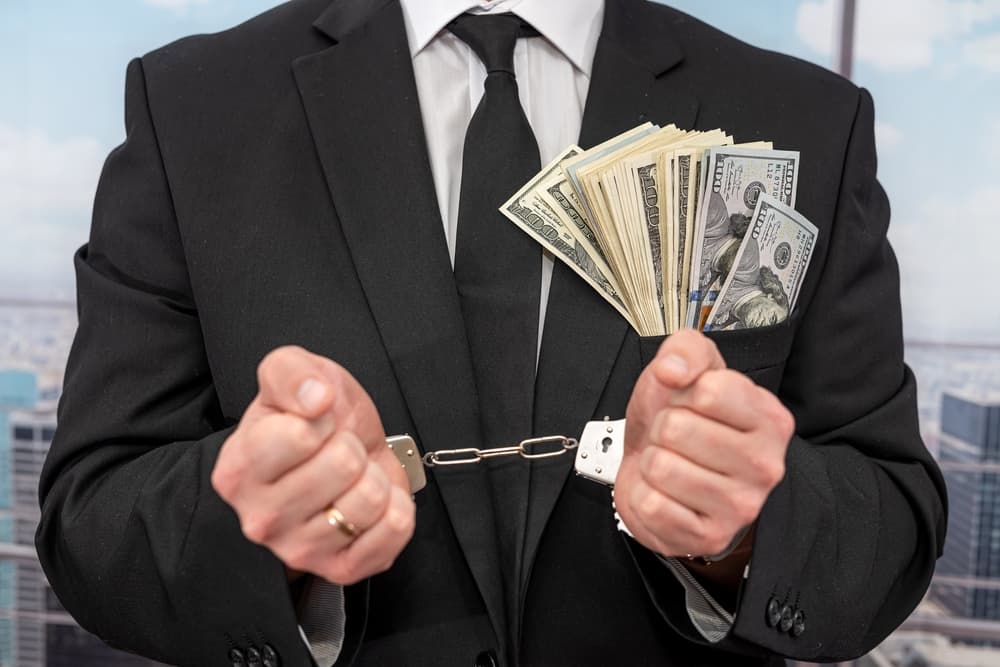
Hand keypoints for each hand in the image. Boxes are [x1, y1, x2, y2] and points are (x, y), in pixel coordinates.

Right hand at [211, 346, 414, 584]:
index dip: (323, 418)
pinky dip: (396, 507)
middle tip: (338, 450)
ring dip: (374, 476)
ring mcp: (299, 549)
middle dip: (352, 446)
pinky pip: (394, 530)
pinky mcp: (339, 569)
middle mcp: (260, 518)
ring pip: (371, 499)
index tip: (318, 422)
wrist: (338, 454)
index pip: (301, 436)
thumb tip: (316, 398)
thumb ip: (291, 372)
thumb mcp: (291, 372)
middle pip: (344, 465)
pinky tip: (373, 502)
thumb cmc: (309, 417)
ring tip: (354, 476)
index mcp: (239, 469)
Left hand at [615, 329, 793, 559]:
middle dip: (662, 429)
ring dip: (652, 463)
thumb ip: (685, 350)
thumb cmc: (680, 421)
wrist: (662, 472)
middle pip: (676, 429)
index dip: (683, 392)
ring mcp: (740, 506)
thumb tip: (673, 368)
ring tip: (670, 464)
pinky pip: (651, 504)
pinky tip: (664, 493)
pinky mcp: (708, 536)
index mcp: (769, 419)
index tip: (690, 403)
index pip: (709, 391)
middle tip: (675, 439)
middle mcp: (765, 465)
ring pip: (661, 467)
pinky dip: (644, 496)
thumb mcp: (686, 370)